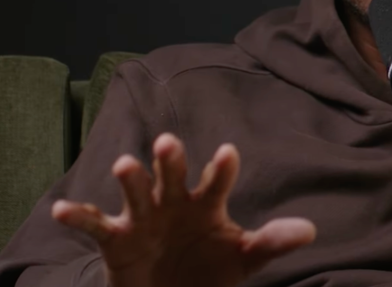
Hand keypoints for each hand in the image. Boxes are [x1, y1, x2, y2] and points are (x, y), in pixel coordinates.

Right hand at [52, 133, 315, 286]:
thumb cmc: (212, 267)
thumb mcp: (245, 258)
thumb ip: (272, 242)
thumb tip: (310, 231)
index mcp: (207, 202)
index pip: (216, 180)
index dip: (221, 168)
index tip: (228, 152)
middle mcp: (174, 201)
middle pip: (172, 174)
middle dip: (170, 159)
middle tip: (167, 143)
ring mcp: (144, 217)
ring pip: (136, 190)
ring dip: (130, 178)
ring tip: (126, 166)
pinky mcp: (117, 238)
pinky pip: (95, 224)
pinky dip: (78, 216)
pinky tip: (62, 209)